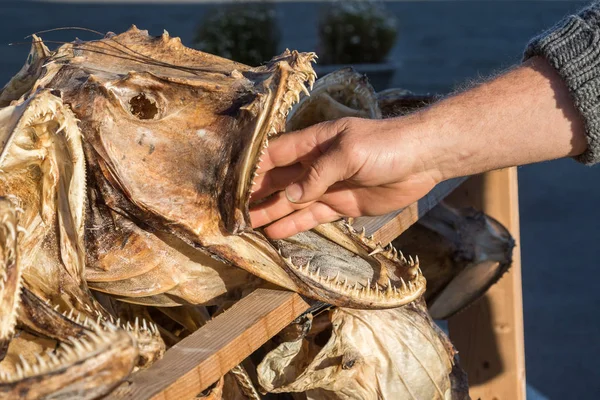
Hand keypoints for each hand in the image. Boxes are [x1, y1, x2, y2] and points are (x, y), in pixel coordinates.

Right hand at [249, 116, 441, 238]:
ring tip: (245, 226)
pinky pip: (312, 216)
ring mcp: (327, 186)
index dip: (252, 168)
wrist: (423, 159)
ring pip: (291, 201)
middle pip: (278, 180)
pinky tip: (275, 233)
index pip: (274, 155)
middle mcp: (315, 165)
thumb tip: (291, 197)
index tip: (230, 184)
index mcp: (313, 143)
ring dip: (269, 212)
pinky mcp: (341, 205)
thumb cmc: (386, 145)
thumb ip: (319, 174)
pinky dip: (294, 225)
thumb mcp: (349, 152)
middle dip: (255, 194)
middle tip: (231, 212)